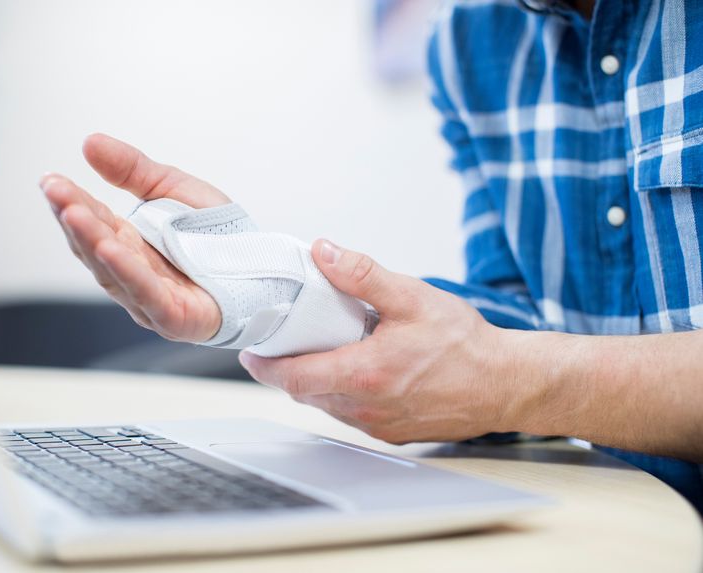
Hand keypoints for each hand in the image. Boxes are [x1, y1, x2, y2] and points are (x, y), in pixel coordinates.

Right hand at [41, 133, 228, 341]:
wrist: (266, 269)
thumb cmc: (219, 237)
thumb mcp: (173, 190)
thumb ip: (134, 170)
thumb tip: (90, 142)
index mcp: (130, 243)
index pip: (93, 222)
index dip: (70, 202)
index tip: (51, 180)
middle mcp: (134, 273)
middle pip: (96, 247)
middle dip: (74, 218)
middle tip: (55, 190)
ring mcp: (151, 299)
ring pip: (114, 272)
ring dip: (91, 243)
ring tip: (73, 214)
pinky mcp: (175, 317)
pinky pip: (148, 295)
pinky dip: (127, 273)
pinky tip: (109, 249)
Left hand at [239, 240, 519, 443]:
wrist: (506, 383)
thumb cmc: (466, 344)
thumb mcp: (412, 297)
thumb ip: (363, 275)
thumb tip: (324, 253)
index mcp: (364, 374)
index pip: (293, 378)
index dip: (265, 366)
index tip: (252, 353)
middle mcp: (365, 407)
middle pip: (305, 391)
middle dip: (289, 368)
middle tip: (287, 342)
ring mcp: (378, 425)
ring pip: (327, 404)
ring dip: (317, 380)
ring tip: (323, 349)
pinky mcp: (392, 432)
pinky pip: (351, 414)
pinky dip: (343, 393)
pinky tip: (357, 369)